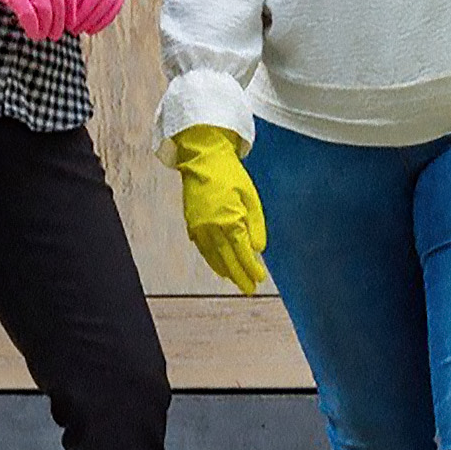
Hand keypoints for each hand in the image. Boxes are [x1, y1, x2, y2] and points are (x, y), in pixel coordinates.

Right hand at [0, 0, 74, 41]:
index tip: (70, 22)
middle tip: (57, 35)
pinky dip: (34, 27)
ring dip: (47, 27)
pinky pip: (29, 14)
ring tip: (44, 37)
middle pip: (58, 0)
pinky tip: (33, 34)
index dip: (71, 7)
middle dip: (60, 21)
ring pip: (46, 9)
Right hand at [171, 124, 265, 293]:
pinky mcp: (191, 223)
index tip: (259, 279)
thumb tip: (258, 249)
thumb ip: (256, 224)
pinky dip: (211, 259)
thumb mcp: (251, 197)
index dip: (251, 268)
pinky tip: (218, 265)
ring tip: (236, 280)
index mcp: (229, 219)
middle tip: (249, 290)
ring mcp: (199, 226)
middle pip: (228, 259)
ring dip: (225, 270)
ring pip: (213, 256)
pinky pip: (203, 248)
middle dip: (239, 276)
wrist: (203, 159)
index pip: (242, 252)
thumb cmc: (231, 175)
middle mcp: (212, 227)